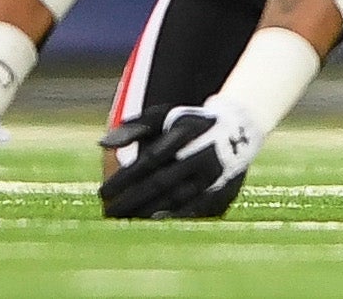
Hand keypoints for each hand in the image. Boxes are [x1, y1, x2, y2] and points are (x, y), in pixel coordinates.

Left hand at [98, 98, 262, 218]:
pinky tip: (155, 225)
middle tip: (108, 214)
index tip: (102, 194)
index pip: (148, 161)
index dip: (124, 179)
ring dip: (149, 213)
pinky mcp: (223, 191)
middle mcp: (200, 154)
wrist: (240, 127)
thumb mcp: (164, 117)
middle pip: (160, 184)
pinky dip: (175, 219)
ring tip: (126, 223)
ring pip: (176, 200)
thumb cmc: (190, 124)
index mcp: (184, 134)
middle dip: (131, 201)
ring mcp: (214, 175)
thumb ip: (134, 128)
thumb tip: (103, 144)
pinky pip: (196, 211)